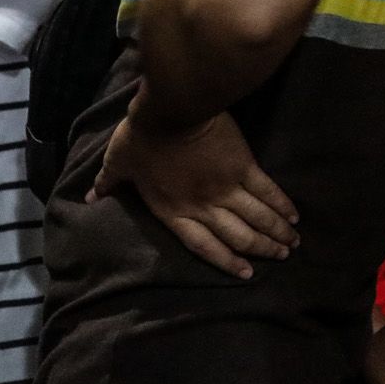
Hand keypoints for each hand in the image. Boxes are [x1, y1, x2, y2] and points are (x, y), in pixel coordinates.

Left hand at [91, 108, 299, 277]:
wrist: (173, 111)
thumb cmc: (143, 137)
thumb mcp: (119, 161)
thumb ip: (109, 182)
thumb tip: (90, 197)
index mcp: (174, 211)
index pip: (204, 246)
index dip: (227, 261)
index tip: (247, 272)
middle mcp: (204, 207)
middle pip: (238, 236)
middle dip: (261, 249)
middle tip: (280, 257)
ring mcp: (227, 188)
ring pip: (257, 217)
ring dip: (276, 232)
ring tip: (292, 242)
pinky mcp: (244, 167)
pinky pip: (267, 191)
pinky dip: (281, 204)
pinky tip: (294, 214)